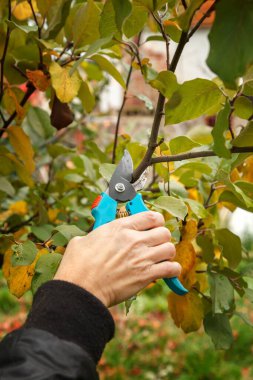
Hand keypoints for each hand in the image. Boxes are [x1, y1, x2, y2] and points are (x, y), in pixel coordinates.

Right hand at [54, 211, 180, 307]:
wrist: (81, 289)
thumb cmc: (78, 266)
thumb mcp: (84, 240)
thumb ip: (98, 234)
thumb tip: (98, 236)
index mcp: (120, 228)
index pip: (150, 216)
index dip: (155, 220)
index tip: (154, 225)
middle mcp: (134, 240)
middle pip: (164, 232)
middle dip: (161, 238)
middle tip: (155, 244)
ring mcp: (142, 257)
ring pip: (170, 249)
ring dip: (167, 253)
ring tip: (160, 258)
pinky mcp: (146, 275)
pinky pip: (171, 269)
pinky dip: (172, 270)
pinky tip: (166, 271)